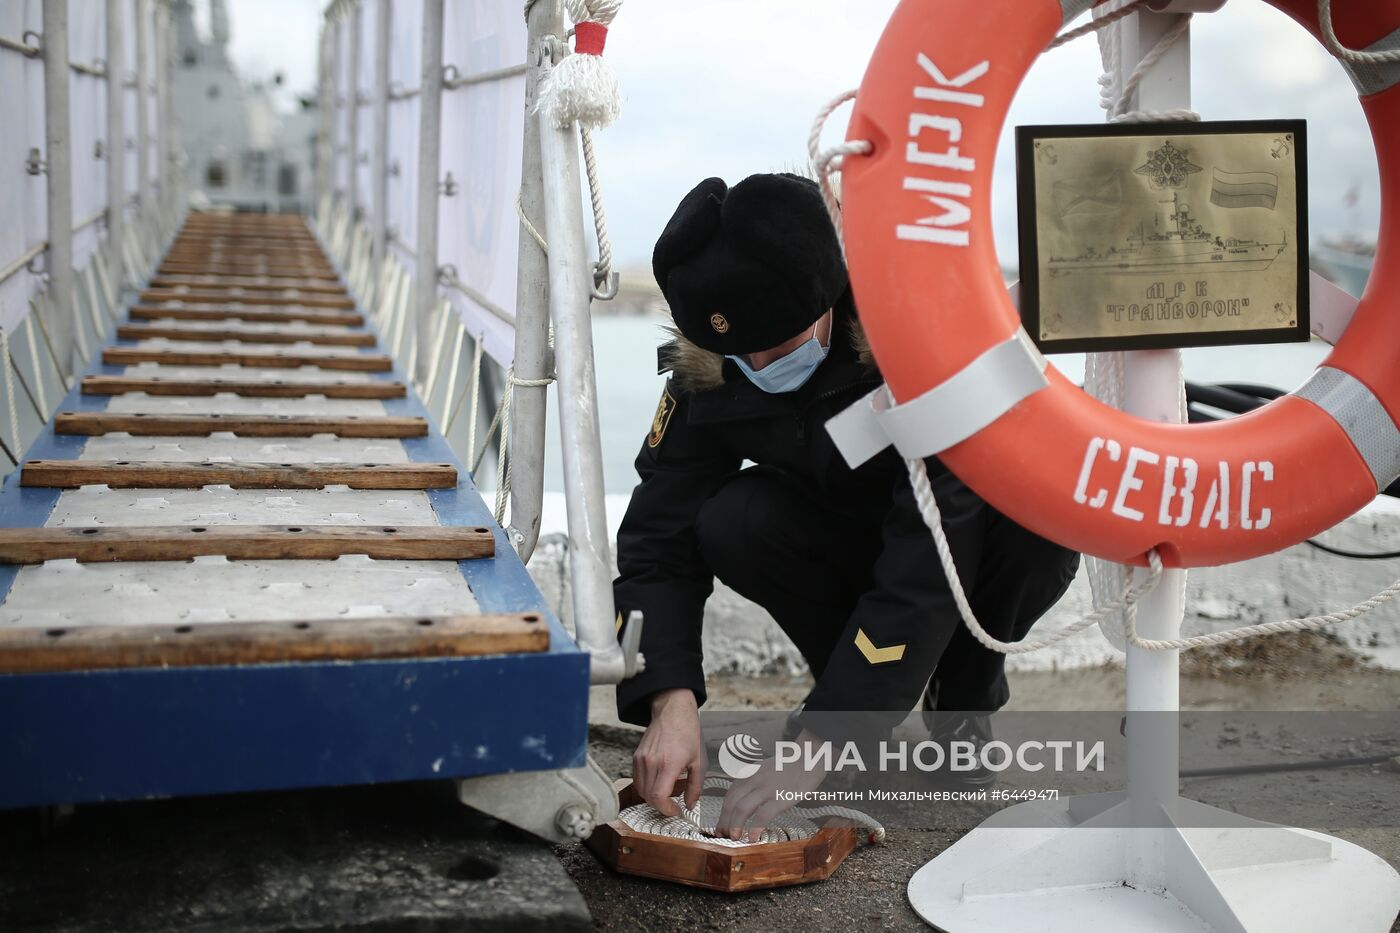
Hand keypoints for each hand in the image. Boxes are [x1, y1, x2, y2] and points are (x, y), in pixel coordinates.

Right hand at [632, 688, 706, 816]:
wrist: (673, 711)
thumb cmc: (688, 733)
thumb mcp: (699, 761)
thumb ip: (695, 787)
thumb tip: (691, 806)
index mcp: (668, 764)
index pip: (658, 797)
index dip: (666, 809)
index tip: (676, 811)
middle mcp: (651, 762)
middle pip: (648, 797)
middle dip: (661, 806)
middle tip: (673, 806)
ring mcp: (641, 759)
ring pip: (640, 790)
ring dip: (652, 798)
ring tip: (666, 795)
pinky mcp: (636, 757)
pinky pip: (637, 780)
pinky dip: (646, 787)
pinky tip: (658, 783)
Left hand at [716, 729, 829, 842]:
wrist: (809, 757)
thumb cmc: (789, 766)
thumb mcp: (764, 768)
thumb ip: (752, 782)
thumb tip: (743, 801)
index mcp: (749, 774)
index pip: (730, 795)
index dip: (722, 813)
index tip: (721, 826)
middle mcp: (754, 780)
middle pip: (731, 803)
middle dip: (724, 821)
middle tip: (723, 835)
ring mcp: (766, 789)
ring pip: (742, 809)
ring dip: (734, 825)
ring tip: (734, 838)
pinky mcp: (780, 798)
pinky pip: (763, 815)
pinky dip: (755, 828)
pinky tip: (753, 837)